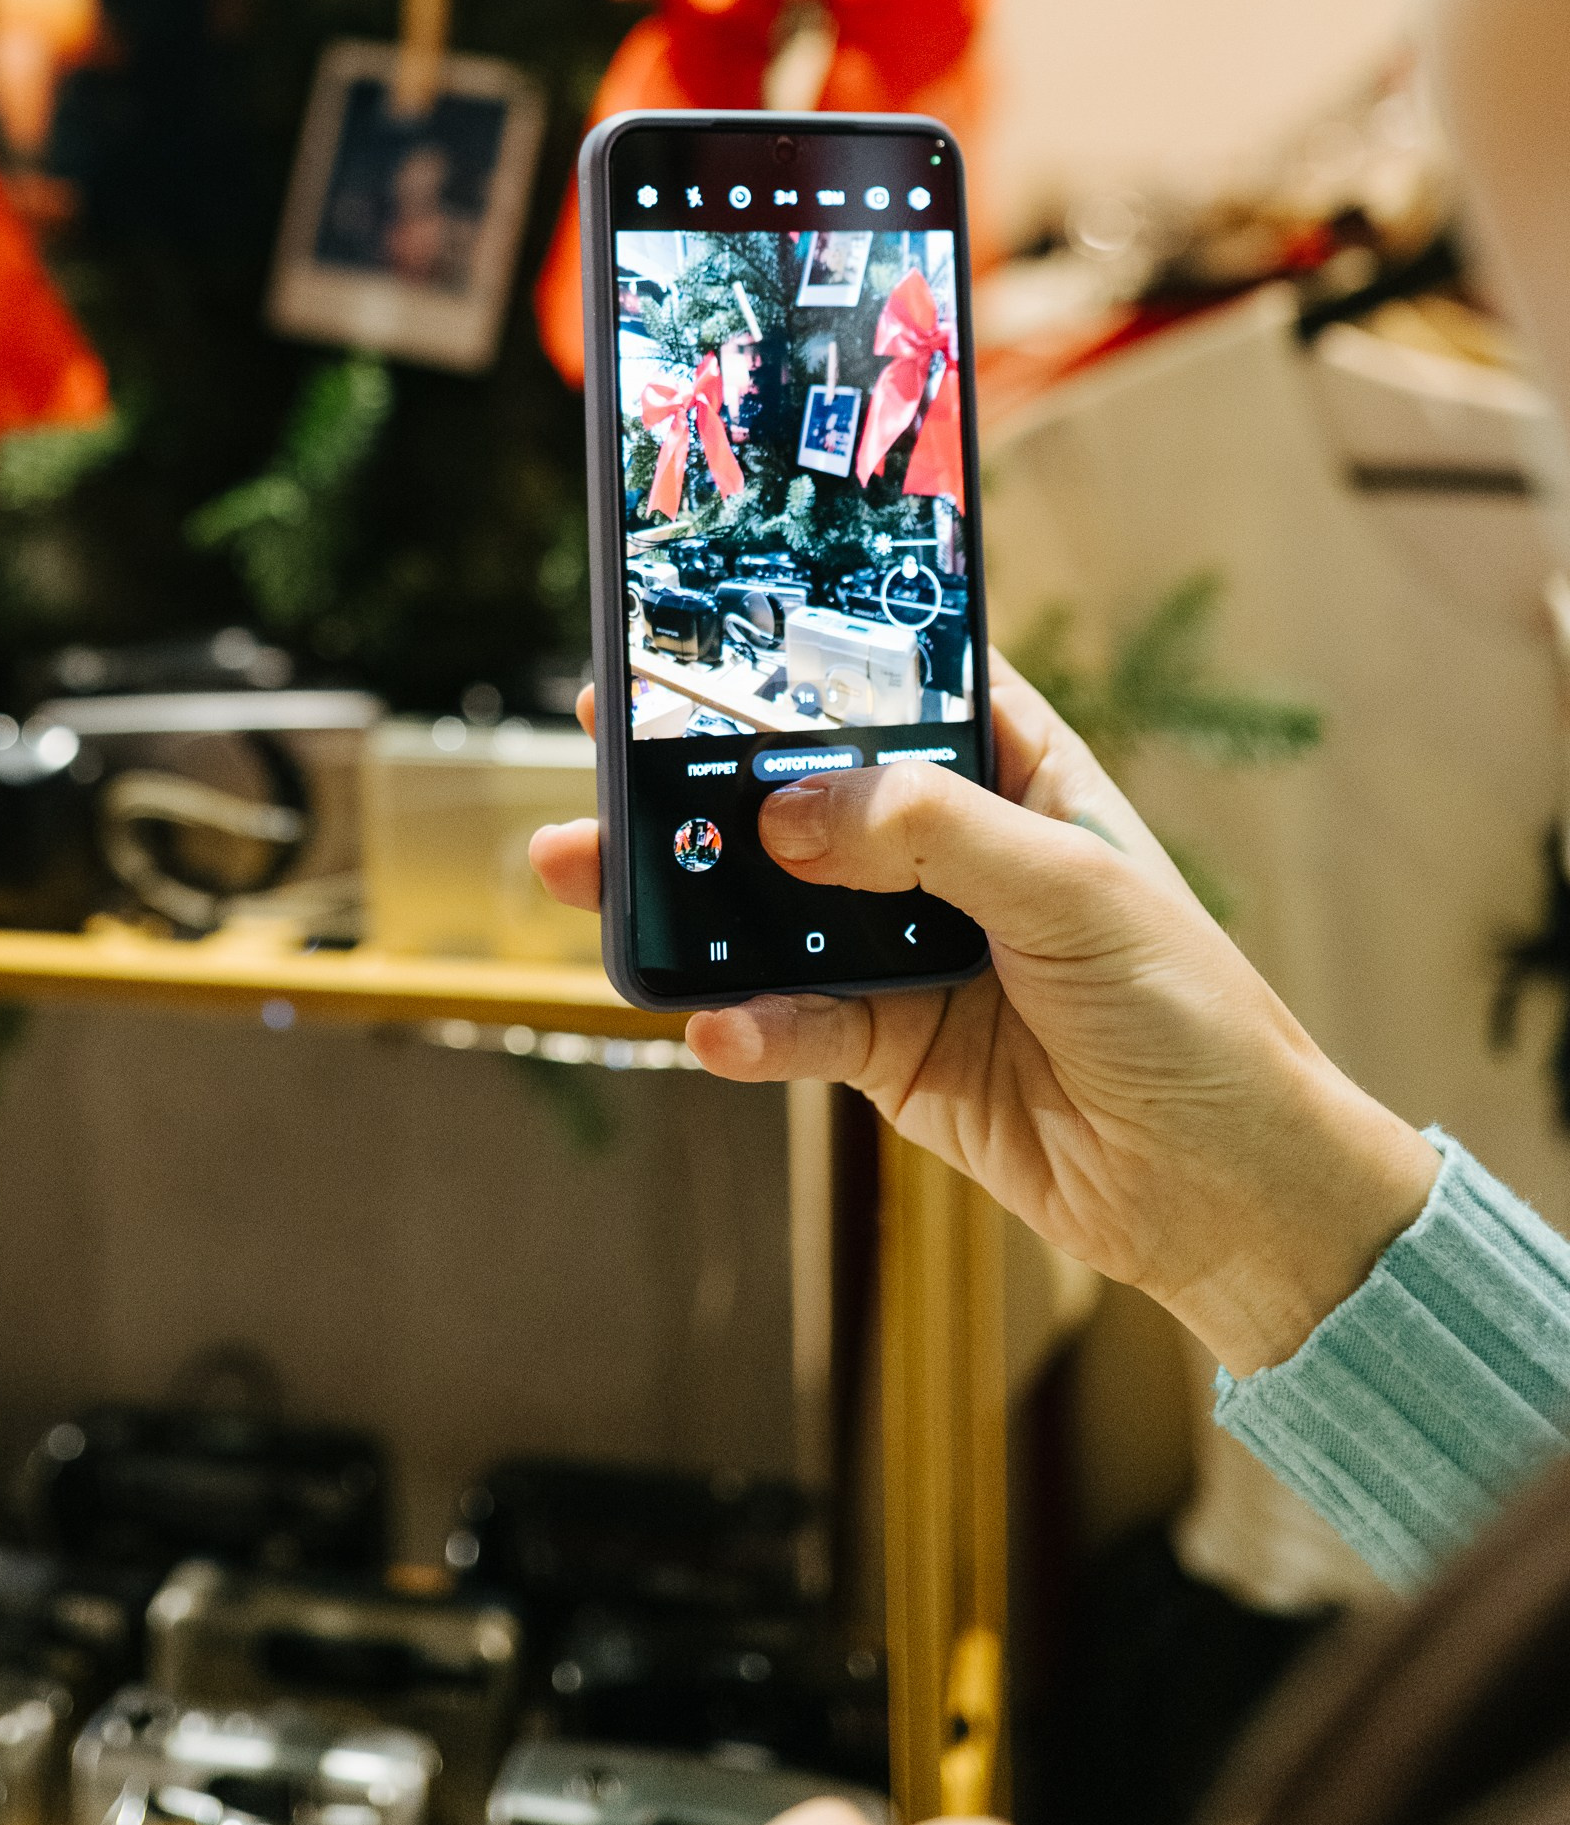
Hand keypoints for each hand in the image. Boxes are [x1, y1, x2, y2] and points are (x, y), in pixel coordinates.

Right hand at [531, 659, 1436, 1376]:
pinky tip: (714, 1028)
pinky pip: (797, 1023)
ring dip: (689, 897)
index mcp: (1016, 771)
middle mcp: (953, 849)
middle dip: (703, 777)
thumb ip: (926, 833)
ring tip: (592, 876)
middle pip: (805, 792)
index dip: (804, 654)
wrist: (1232, 1196)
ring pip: (775, 906)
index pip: (895, 684)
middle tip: (602, 749)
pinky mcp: (892, 1050)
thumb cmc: (1191, 1012)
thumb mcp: (1070, 887)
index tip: (700, 628)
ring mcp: (914, 949)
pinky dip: (748, 1026)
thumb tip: (785, 810)